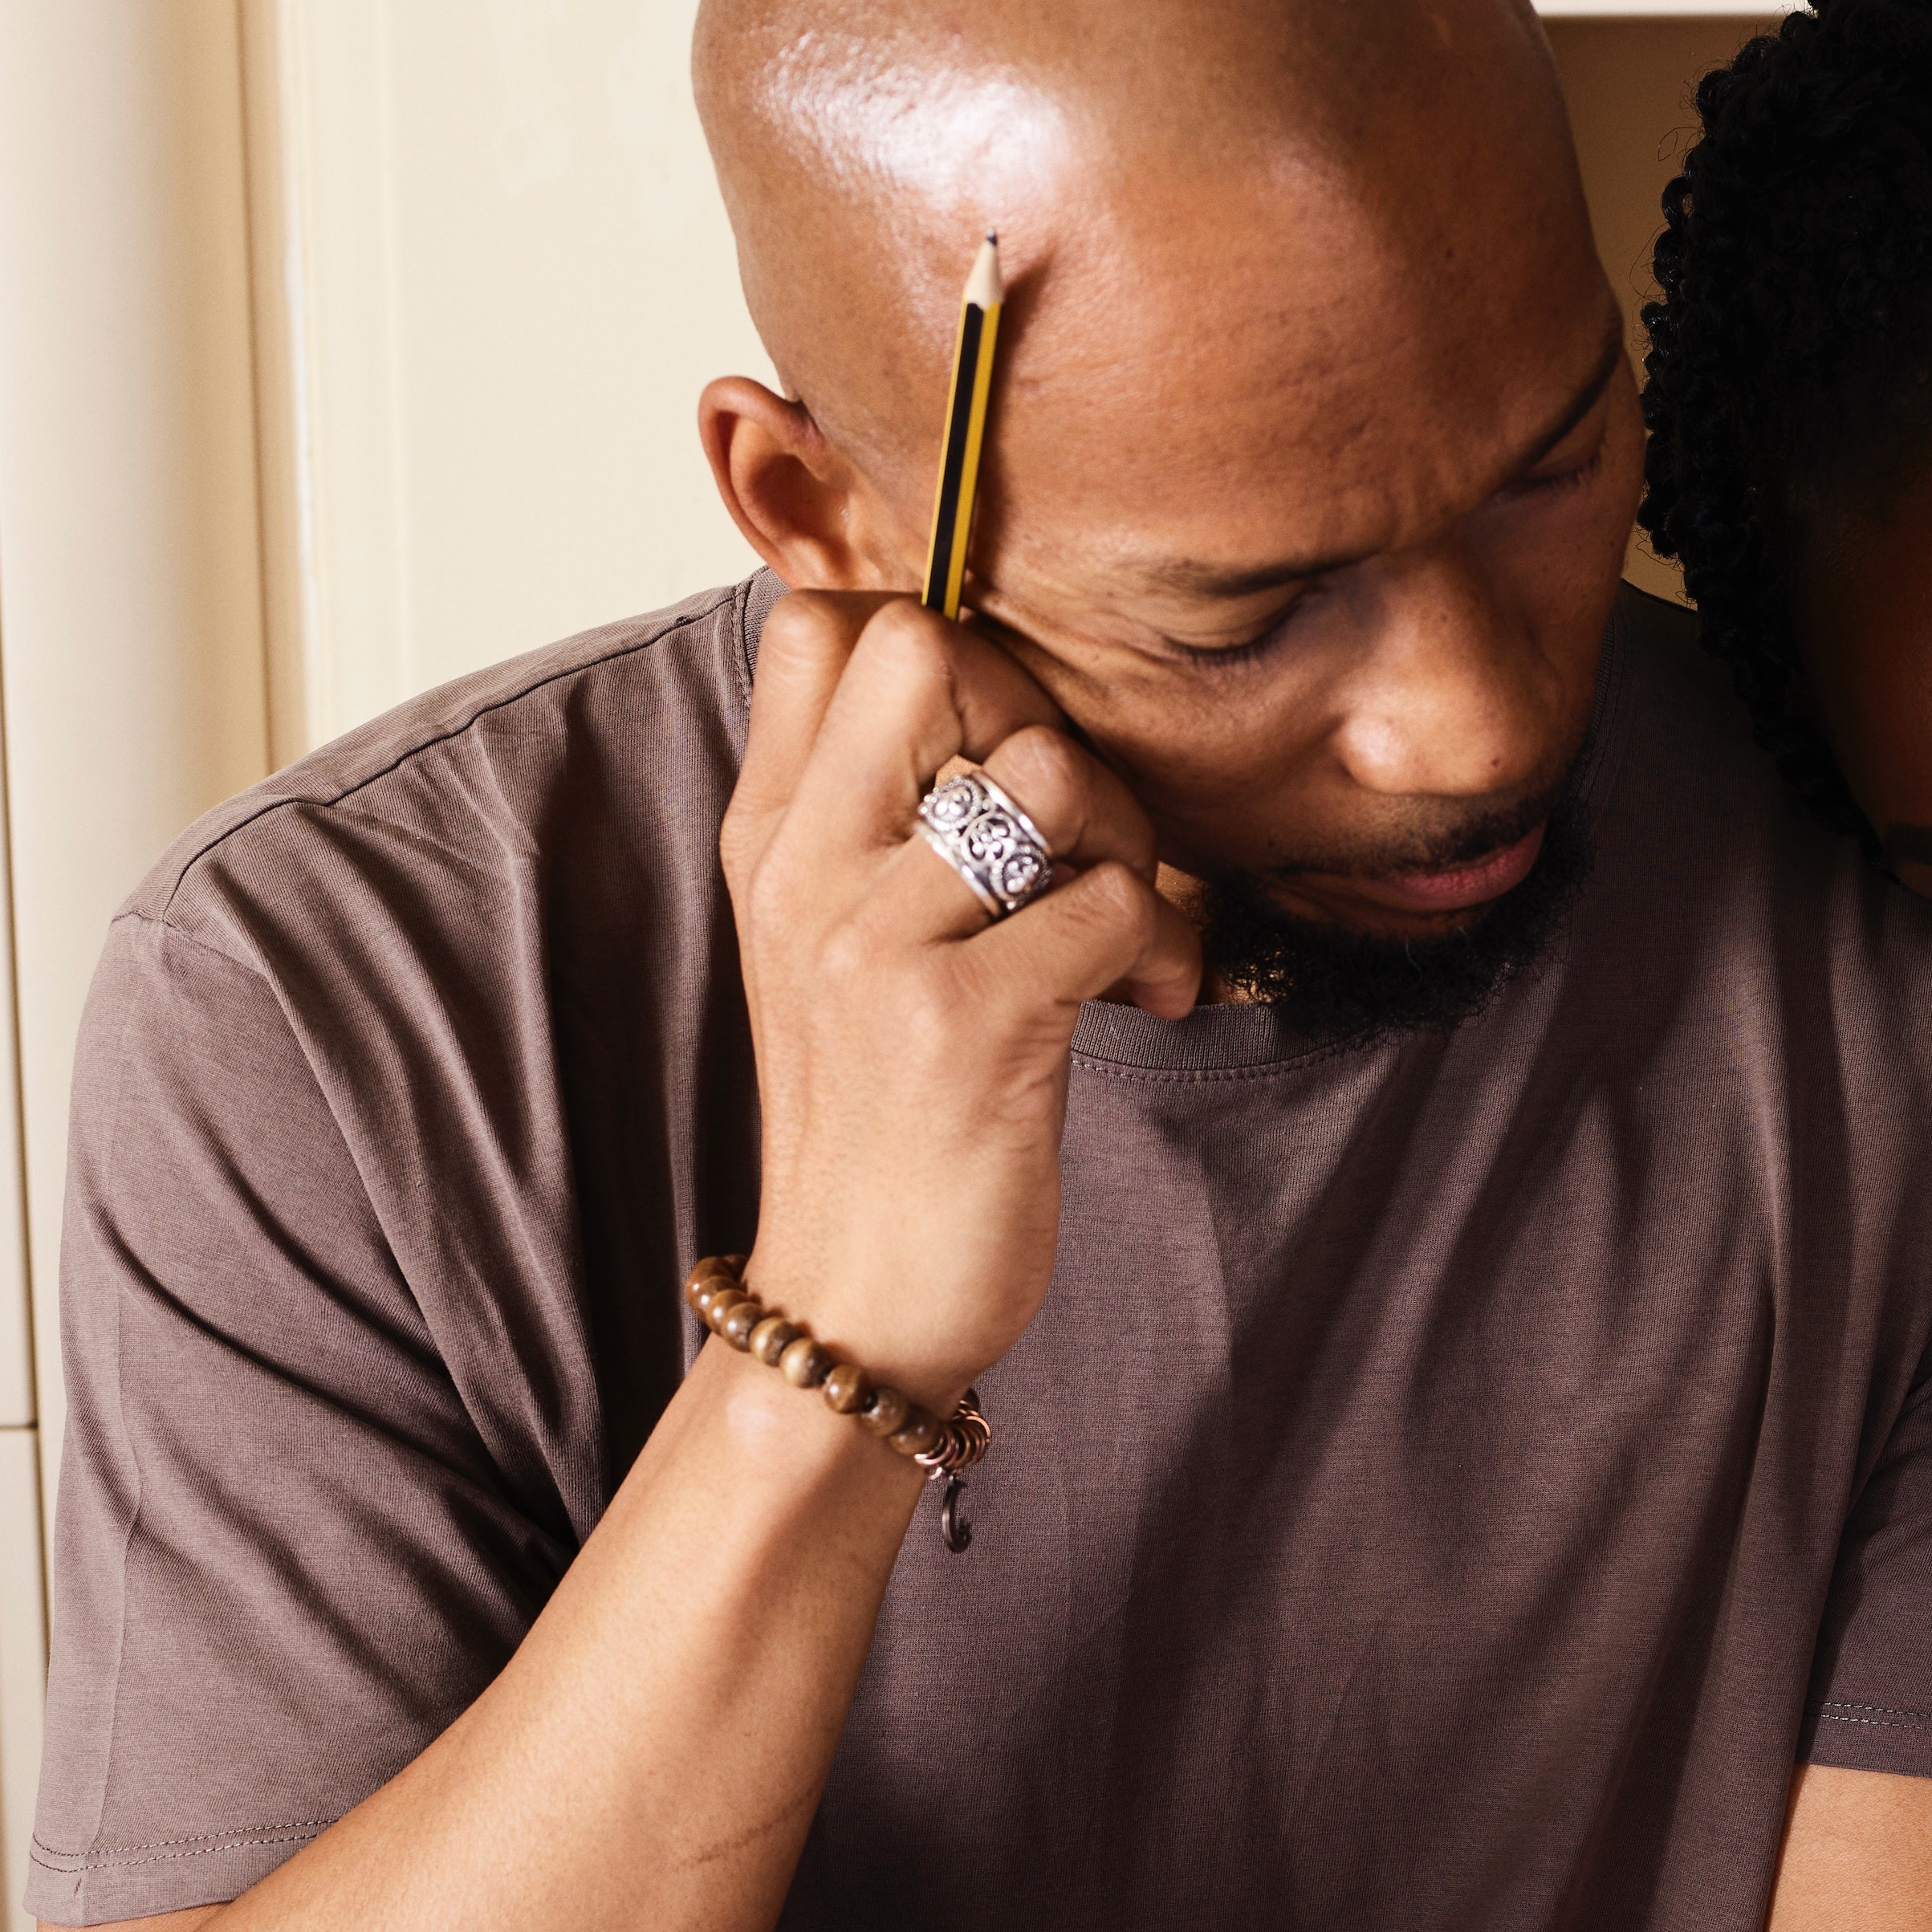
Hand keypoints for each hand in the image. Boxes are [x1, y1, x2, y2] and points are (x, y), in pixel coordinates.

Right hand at [720, 591, 1199, 1401]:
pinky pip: (1116, 900)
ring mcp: (878, 943)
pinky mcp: (967, 1023)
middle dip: (1042, 717)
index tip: (998, 759)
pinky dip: (1161, 945)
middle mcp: (806, 870)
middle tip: (1079, 834)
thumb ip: (887, 820)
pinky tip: (1143, 1002)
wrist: (853, 1304)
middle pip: (928, 647)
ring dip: (1123, 842)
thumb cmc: (884, 1118)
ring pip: (1048, 769)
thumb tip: (996, 700)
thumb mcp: (844, 947)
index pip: (825, 627)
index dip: (947, 652)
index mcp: (770, 839)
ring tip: (1118, 931)